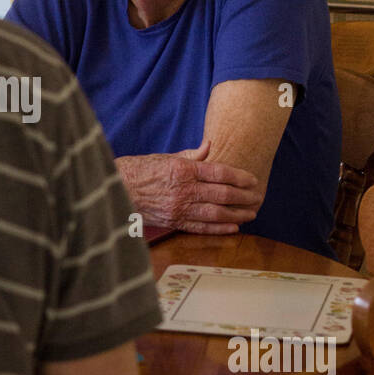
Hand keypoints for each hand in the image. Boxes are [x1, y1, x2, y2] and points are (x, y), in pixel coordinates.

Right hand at [116, 140, 263, 234]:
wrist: (115, 189)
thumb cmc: (140, 170)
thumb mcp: (164, 157)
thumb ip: (190, 155)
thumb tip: (210, 146)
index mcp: (182, 169)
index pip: (219, 172)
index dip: (239, 176)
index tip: (253, 179)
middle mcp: (183, 189)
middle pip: (222, 194)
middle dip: (244, 196)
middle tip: (258, 197)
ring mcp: (178, 208)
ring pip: (215, 213)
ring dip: (237, 214)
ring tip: (251, 213)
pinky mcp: (173, 221)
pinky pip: (201, 227)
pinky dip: (219, 228)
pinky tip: (233, 227)